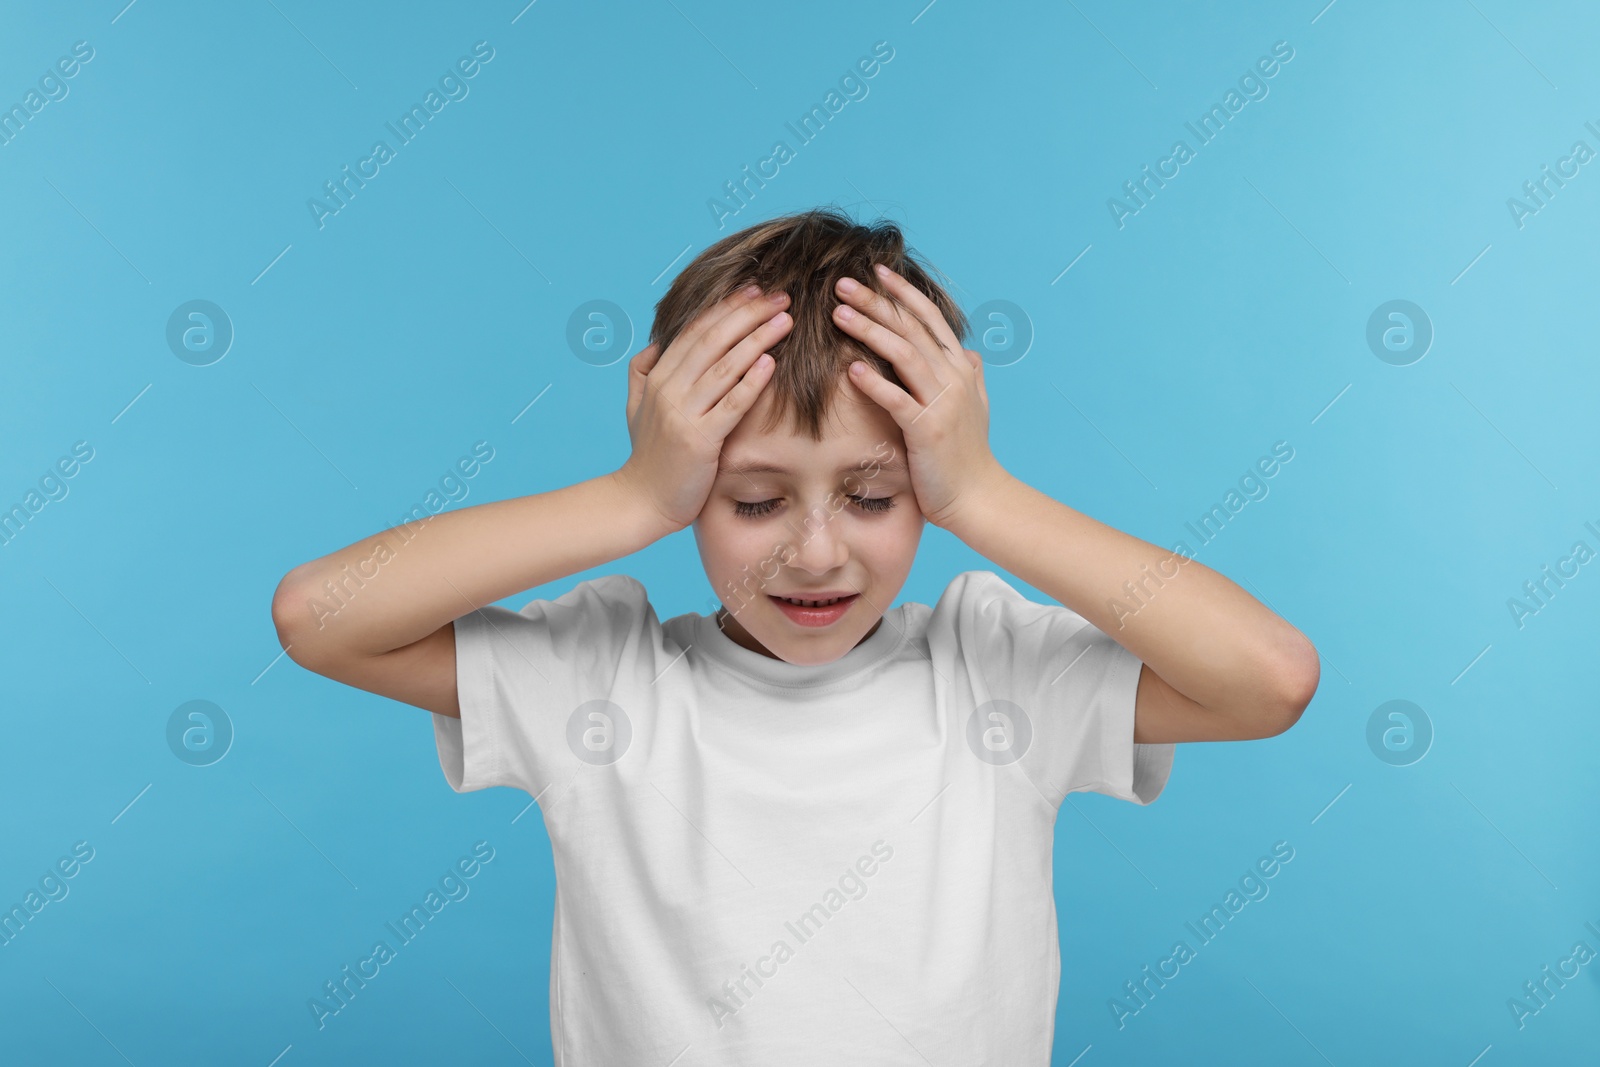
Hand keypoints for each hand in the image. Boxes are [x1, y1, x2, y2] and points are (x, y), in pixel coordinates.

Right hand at [616, 286, 792, 531]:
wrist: (640, 502)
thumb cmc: (647, 456)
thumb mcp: (636, 407)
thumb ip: (643, 372)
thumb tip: (657, 344)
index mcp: (658, 377)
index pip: (695, 331)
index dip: (726, 307)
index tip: (755, 291)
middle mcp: (669, 390)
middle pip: (713, 340)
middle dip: (748, 314)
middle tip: (780, 297)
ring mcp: (683, 414)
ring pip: (724, 367)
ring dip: (757, 339)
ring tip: (785, 321)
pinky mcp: (699, 441)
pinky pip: (730, 405)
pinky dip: (750, 383)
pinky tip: (771, 364)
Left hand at [831, 263, 1003, 528]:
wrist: (978, 498)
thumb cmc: (968, 455)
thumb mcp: (975, 407)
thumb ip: (970, 375)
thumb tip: (968, 350)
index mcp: (960, 367)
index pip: (929, 318)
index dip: (902, 292)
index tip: (876, 271)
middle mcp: (954, 377)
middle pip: (911, 328)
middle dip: (876, 302)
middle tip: (843, 283)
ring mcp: (943, 402)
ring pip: (904, 355)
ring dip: (870, 331)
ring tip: (839, 314)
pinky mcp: (928, 430)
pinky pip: (898, 400)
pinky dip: (875, 383)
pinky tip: (851, 369)